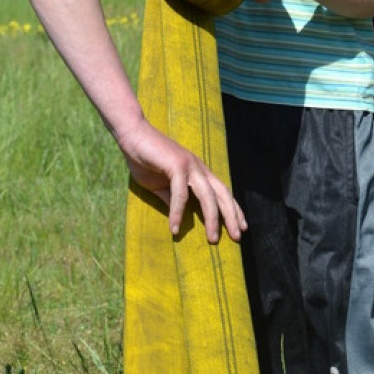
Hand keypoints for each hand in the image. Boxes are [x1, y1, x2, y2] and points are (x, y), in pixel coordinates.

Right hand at [118, 116, 246, 242]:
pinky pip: (181, 194)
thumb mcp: (161, 185)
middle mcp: (199, 168)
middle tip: (238, 237)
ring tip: (212, 239)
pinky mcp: (177, 165)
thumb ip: (172, 199)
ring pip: (208, 195)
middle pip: (223, 194)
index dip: (234, 210)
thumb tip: (180, 219)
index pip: (223, 192)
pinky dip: (178, 212)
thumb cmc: (145, 159)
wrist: (132, 134)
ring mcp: (190, 166)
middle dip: (232, 216)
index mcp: (199, 172)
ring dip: (212, 218)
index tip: (242, 227)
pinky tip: (175, 228)